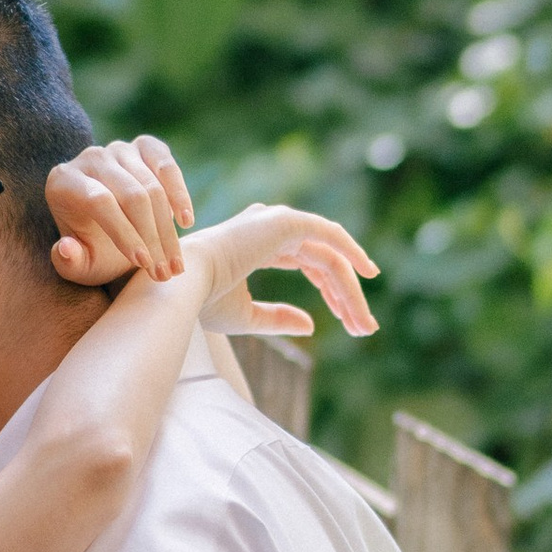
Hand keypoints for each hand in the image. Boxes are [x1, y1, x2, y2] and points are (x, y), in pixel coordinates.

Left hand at [46, 136, 194, 284]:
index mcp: (64, 181)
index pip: (100, 202)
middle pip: (130, 194)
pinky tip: (186, 222)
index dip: (124, 233)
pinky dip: (180, 194)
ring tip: (175, 264)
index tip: (143, 263)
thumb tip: (66, 248)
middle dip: (151, 237)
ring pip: (152, 186)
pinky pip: (167, 167)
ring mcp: (119, 149)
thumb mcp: (79, 265)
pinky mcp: (145, 147)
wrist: (114, 229)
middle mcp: (90, 158)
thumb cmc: (93, 249)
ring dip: (168, 230)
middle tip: (164, 273)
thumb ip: (68, 263)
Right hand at [184, 202, 381, 341]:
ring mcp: (276, 222)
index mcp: (257, 245)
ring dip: (351, 290)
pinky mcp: (284, 222)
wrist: (183, 286)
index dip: (332, 292)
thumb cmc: (202, 302)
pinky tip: (368, 274)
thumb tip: (312, 325)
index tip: (351, 322)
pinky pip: (329, 234)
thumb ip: (278, 318)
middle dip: (346, 297)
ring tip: (364, 324)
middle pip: (324, 262)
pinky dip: (351, 251)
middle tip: (365, 329)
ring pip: (330, 256)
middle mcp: (269, 229)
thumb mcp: (246, 316)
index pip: (308, 263)